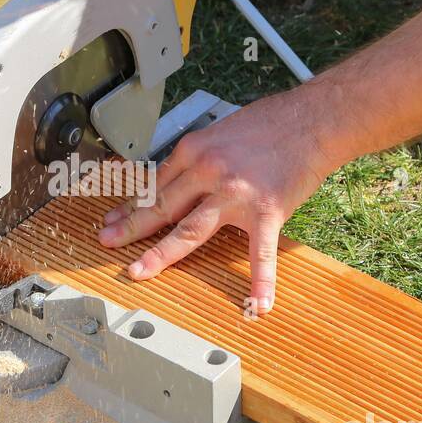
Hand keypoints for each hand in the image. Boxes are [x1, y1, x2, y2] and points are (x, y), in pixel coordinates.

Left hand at [97, 89, 333, 314]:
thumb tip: (182, 180)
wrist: (314, 119)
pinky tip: (257, 303)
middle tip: (107, 242)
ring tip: (139, 272)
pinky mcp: (265, 211)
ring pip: (188, 229)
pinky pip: (260, 253)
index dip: (132, 204)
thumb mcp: (221, 132)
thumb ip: (201, 158)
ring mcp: (234, 194)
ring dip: (160, 253)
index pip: (155, 184)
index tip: (114, 218)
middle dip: (129, 227)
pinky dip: (260, 281)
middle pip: (160, 207)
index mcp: (194, 150)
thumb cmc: (272, 122)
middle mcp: (207, 171)